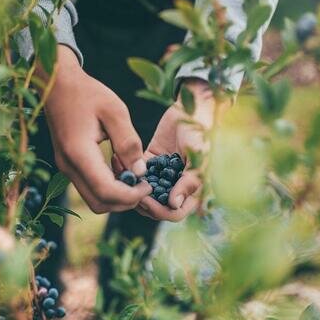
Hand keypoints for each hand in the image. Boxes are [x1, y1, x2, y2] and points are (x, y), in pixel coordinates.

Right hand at [41, 45, 150, 212]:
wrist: (58, 84)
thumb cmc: (87, 93)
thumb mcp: (115, 111)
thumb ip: (128, 142)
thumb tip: (140, 171)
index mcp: (79, 153)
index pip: (106, 191)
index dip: (130, 195)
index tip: (148, 185)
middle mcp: (69, 166)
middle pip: (99, 203)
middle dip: (125, 200)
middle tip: (143, 183)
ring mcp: (66, 168)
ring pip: (94, 199)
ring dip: (117, 194)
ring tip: (132, 171)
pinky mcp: (68, 166)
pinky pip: (90, 187)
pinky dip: (108, 185)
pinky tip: (119, 164)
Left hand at [136, 79, 216, 221]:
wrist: (193, 107)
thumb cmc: (201, 133)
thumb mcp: (199, 158)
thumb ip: (189, 182)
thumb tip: (173, 204)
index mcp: (190, 191)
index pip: (174, 213)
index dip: (159, 211)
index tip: (146, 200)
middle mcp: (175, 186)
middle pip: (155, 207)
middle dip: (141, 202)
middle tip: (130, 189)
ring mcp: (161, 175)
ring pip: (142, 193)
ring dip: (131, 188)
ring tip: (122, 177)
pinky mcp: (149, 162)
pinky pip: (135, 174)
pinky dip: (125, 172)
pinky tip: (117, 162)